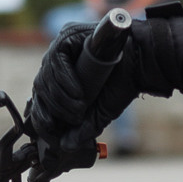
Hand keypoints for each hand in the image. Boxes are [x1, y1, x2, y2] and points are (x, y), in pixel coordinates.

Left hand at [29, 23, 138, 170]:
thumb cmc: (122, 85)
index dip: (41, 113)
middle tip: (73, 119)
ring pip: (46, 75)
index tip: (50, 129)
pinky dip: (64, 80)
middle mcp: (59, 61)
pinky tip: (78, 93)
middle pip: (41, 85)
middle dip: (53, 108)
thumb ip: (82, 129)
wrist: (141, 65)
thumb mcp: (100, 113)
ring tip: (79, 109)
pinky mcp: (68, 35)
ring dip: (60, 97)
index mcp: (62, 78)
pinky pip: (56, 59)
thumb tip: (65, 145)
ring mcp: (62, 46)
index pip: (42, 95)